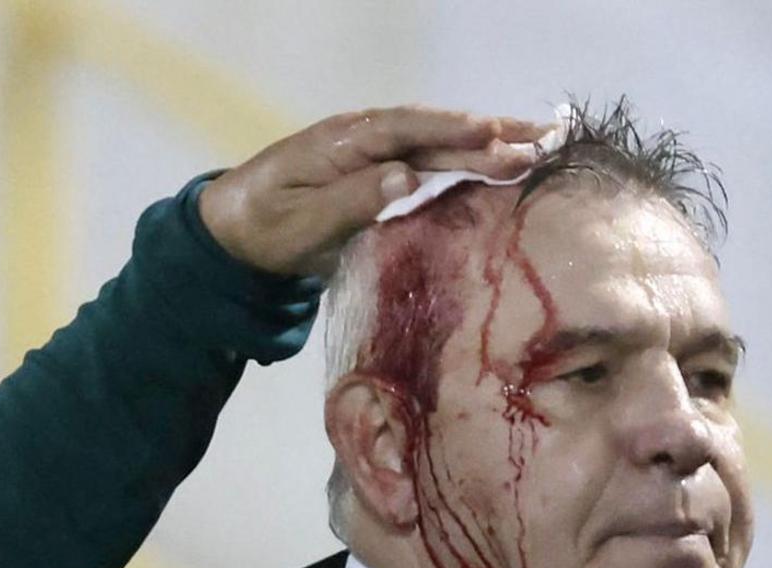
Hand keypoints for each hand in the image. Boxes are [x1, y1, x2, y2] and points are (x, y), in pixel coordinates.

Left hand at [199, 106, 548, 276]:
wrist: (230, 234)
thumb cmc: (262, 230)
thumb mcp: (301, 223)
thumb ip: (353, 200)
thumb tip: (407, 176)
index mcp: (343, 141)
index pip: (407, 129)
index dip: (453, 131)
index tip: (496, 136)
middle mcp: (363, 139)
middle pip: (433, 132)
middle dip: (487, 135)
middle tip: (541, 139)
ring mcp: (372, 154)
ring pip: (437, 145)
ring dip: (485, 146)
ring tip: (535, 146)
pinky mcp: (377, 174)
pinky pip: (428, 162)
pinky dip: (464, 162)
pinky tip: (496, 166)